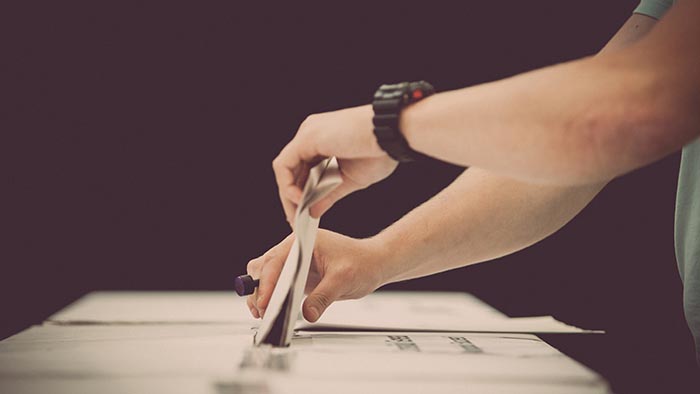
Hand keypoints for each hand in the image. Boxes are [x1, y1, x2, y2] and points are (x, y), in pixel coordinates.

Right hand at [245, 230, 384, 321]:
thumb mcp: (343, 280)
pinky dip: (270, 296)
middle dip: (259, 289)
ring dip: (261, 293)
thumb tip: (307, 313)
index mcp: (302, 241)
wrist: (373, 263)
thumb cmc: (362, 263)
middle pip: (263, 266)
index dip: (266, 283)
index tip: (265, 302)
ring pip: (265, 275)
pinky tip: (273, 310)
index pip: (275, 261)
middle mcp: (294, 249)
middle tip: (262, 311)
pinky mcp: (296, 274)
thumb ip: (323, 297)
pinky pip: (276, 284)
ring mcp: (294, 261)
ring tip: (264, 313)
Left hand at [273, 104, 397, 223]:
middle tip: (297, 223)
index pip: (301, 170)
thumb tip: (312, 212)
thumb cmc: (380, 152)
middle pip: (291, 171)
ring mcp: (307, 134)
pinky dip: (288, 185)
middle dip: (292, 199)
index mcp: (322, 141)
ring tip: (299, 216)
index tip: (303, 217)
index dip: (300, 194)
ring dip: (289, 195)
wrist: (393, 134)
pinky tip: (301, 200)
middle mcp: (311, 134)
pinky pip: (284, 165)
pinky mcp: (307, 138)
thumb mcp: (350, 180)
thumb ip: (328, 194)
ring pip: (285, 169)